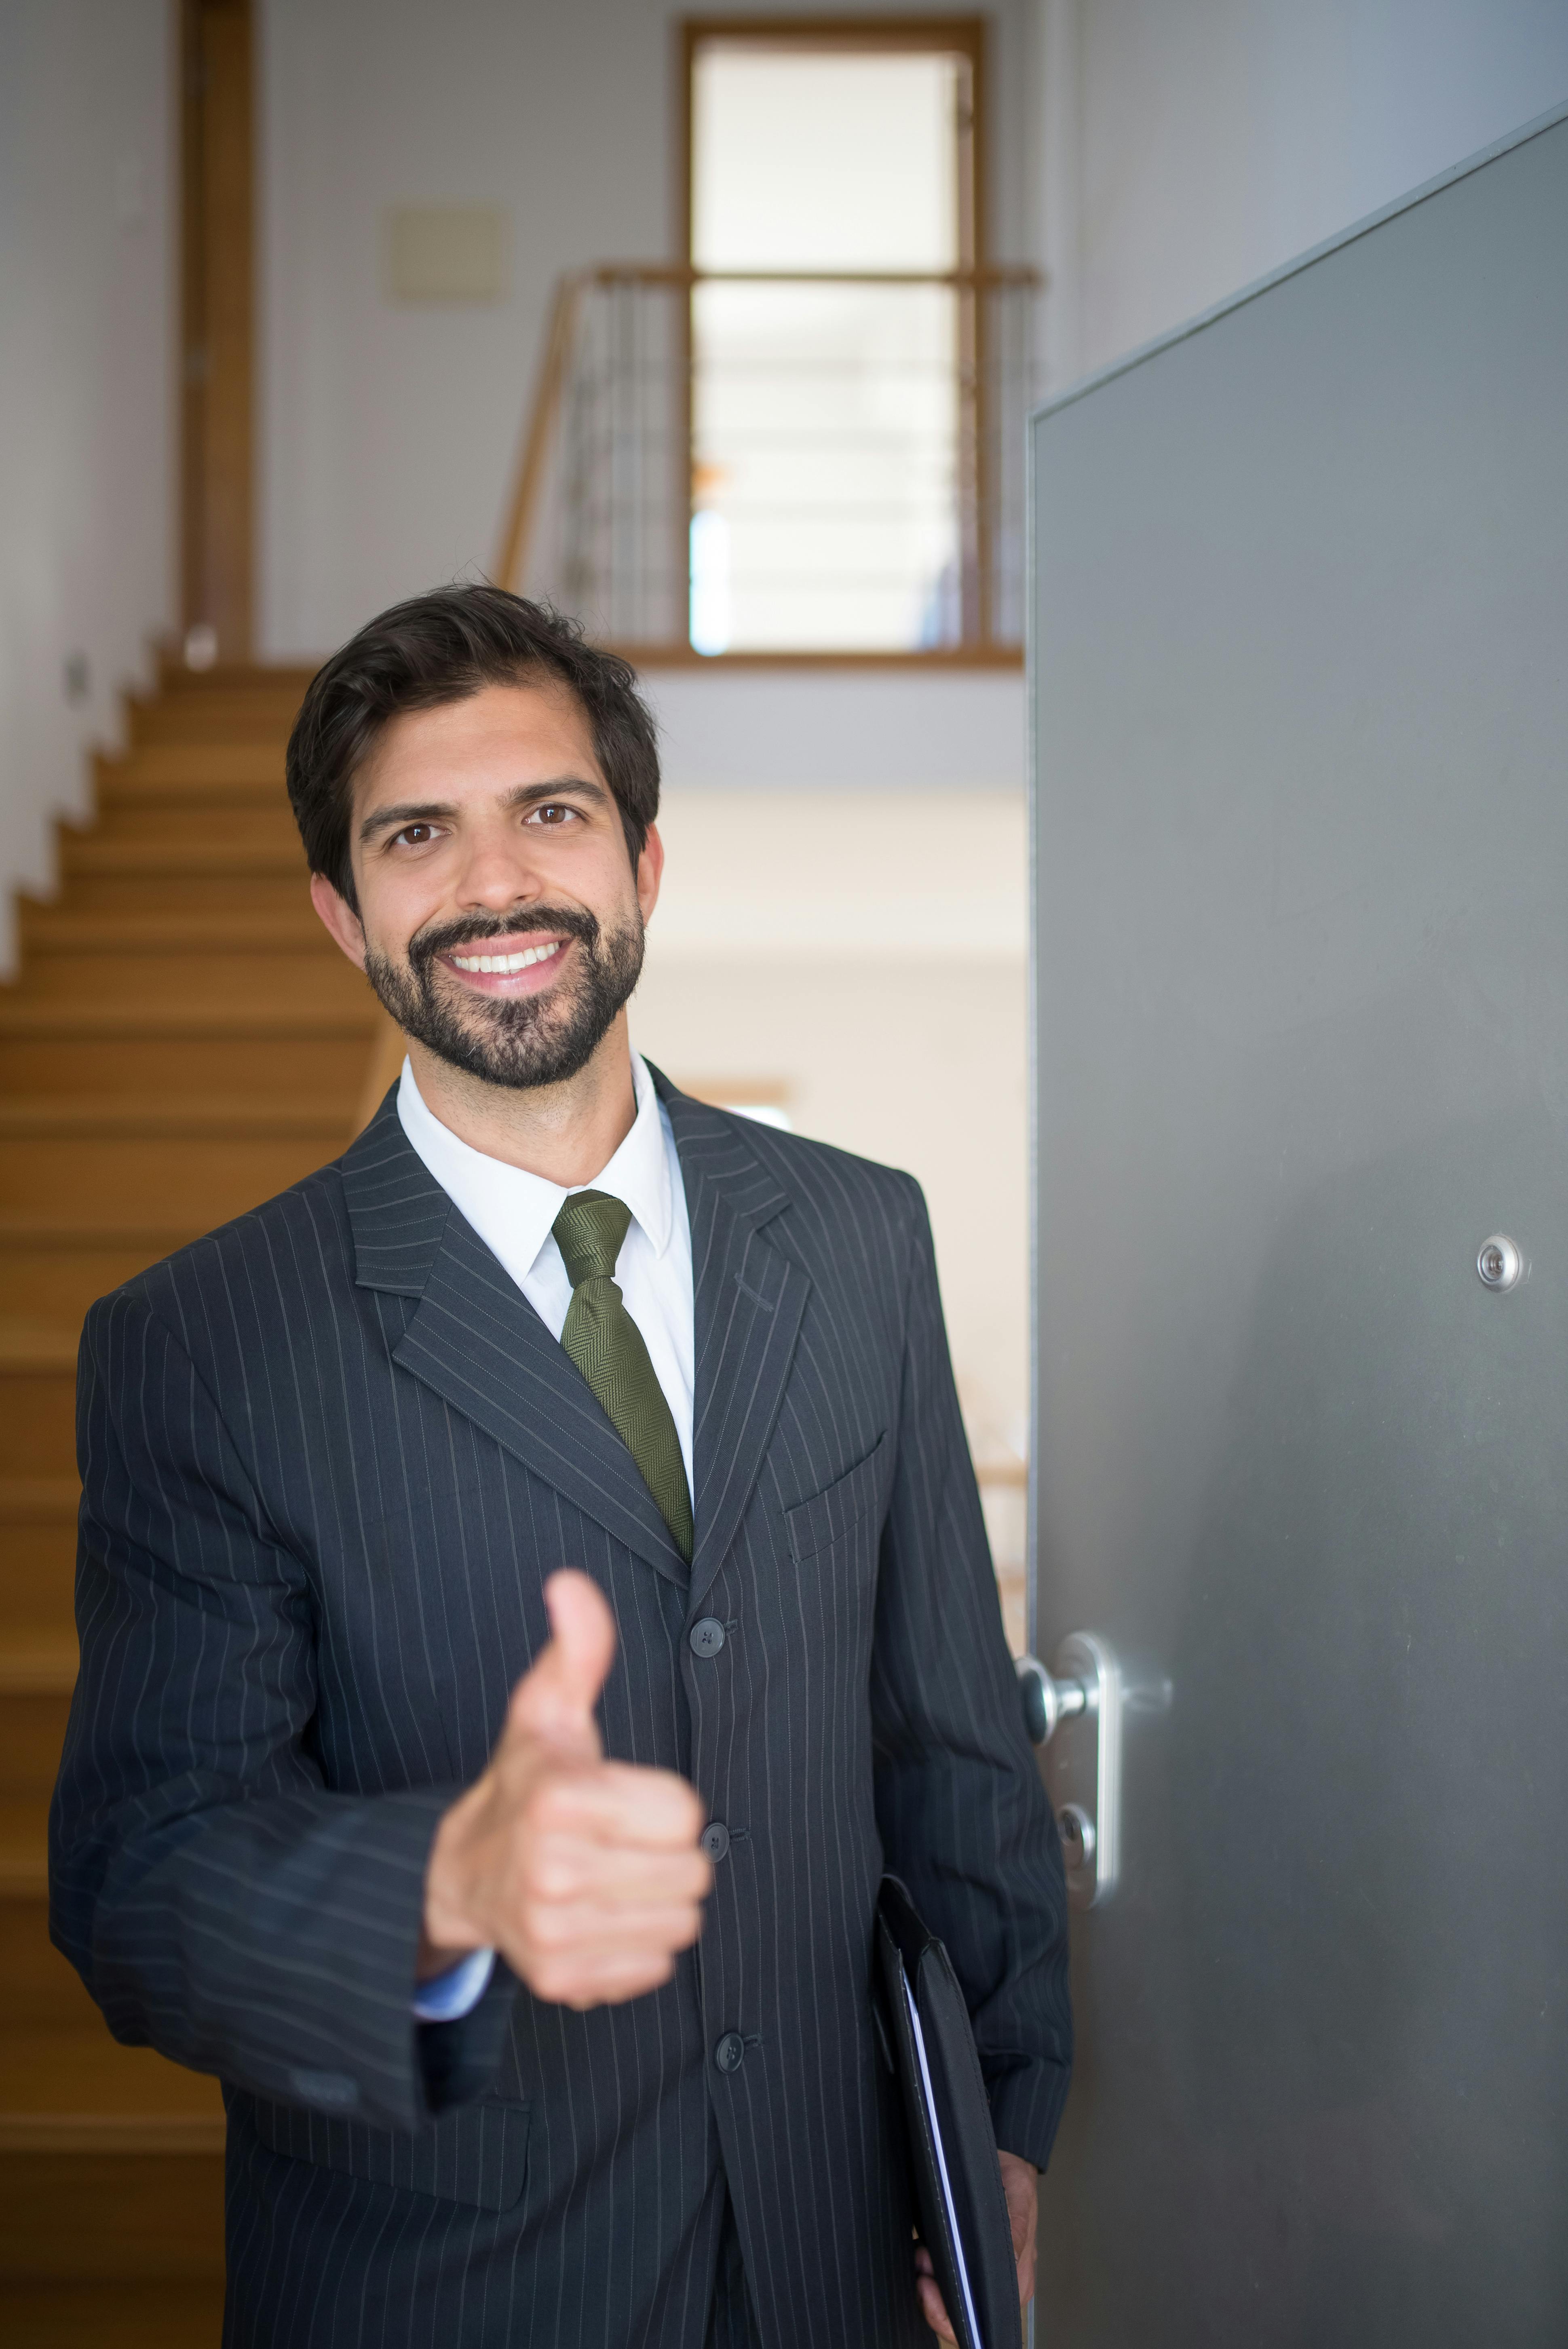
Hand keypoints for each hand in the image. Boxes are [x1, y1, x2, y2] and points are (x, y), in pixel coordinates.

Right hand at [420, 1569, 711, 2007]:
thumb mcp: (546, 1711)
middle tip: (623, 1841)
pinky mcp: (564, 1982)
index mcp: (559, 1799)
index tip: (623, 1798)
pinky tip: (602, 1916)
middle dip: (668, 1852)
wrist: (463, 1875)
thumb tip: (571, 1584)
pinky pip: (657, 1967)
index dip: (664, 1802)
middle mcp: (553, 1872)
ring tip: (615, 1877)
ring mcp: (556, 1934)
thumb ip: (579, 1648)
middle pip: (693, 1870)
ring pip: (683, 1922)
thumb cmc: (524, 1784)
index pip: (685, 1811)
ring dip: (660, 1899)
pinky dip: (640, 1945)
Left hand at [915, 2148, 1037, 2341]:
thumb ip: (1016, 2232)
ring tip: (920, 2253)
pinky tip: (920, 2250)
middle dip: (932, 2298)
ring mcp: (974, 2275)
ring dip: (925, 2282)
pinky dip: (924, 2268)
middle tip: (921, 2266)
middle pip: (956, 2316)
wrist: (1004, 2160)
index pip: (980, 2320)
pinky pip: (936, 2277)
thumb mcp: (1020, 2200)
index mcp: (1014, 2282)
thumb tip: (1009, 2260)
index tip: (929, 2287)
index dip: (949, 2314)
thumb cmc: (1015, 2183)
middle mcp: (993, 2286)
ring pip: (942, 2299)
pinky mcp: (958, 2260)